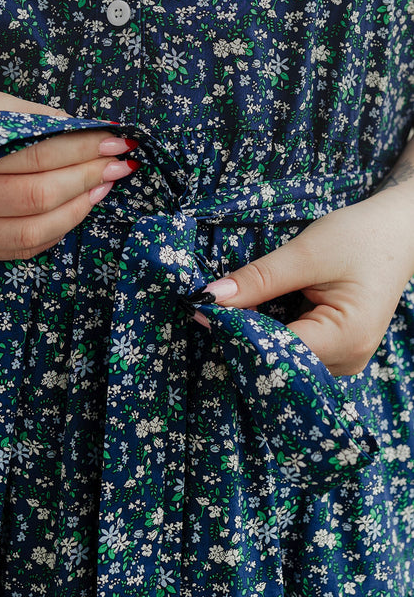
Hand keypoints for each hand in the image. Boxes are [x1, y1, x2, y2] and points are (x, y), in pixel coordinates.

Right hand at [0, 83, 137, 260]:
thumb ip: (28, 116)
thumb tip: (83, 128)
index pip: (35, 156)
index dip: (81, 149)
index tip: (115, 141)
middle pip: (39, 198)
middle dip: (87, 179)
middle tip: (118, 165)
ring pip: (34, 232)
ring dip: (78, 210)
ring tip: (102, 187)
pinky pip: (21, 249)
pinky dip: (55, 231)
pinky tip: (75, 209)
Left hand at [196, 189, 413, 375]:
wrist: (397, 233)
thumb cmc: (360, 238)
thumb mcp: (305, 253)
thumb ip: (258, 279)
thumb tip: (209, 299)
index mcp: (346, 338)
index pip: (278, 351)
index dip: (237, 333)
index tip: (202, 312)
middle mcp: (346, 361)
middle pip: (278, 362)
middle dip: (241, 338)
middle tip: (205, 313)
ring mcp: (342, 361)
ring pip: (282, 361)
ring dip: (252, 337)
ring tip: (226, 313)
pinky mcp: (334, 352)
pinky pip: (292, 352)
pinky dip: (268, 335)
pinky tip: (248, 318)